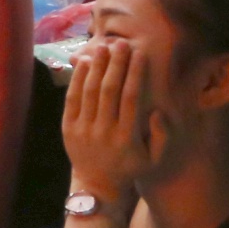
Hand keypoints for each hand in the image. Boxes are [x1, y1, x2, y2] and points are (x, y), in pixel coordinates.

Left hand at [61, 37, 163, 223]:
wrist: (97, 184)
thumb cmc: (130, 166)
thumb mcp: (153, 159)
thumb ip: (161, 136)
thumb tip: (158, 110)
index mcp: (127, 138)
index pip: (131, 98)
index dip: (135, 74)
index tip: (140, 55)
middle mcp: (105, 131)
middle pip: (109, 90)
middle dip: (116, 64)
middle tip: (121, 43)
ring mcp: (84, 129)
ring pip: (90, 91)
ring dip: (96, 67)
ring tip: (103, 47)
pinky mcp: (67, 127)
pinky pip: (72, 99)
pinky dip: (77, 79)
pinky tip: (83, 62)